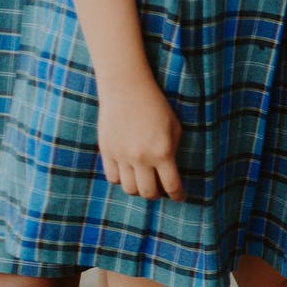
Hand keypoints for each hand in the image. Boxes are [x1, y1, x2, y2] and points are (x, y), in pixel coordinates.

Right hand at [98, 77, 183, 200]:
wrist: (126, 89)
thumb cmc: (156, 106)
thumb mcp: (175, 128)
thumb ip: (173, 151)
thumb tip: (170, 172)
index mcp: (162, 152)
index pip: (172, 186)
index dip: (178, 196)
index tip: (180, 197)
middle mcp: (141, 158)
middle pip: (148, 193)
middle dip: (157, 195)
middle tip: (160, 190)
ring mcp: (121, 156)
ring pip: (129, 188)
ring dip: (138, 190)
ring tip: (144, 182)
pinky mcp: (106, 151)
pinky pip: (112, 177)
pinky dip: (121, 180)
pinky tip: (128, 173)